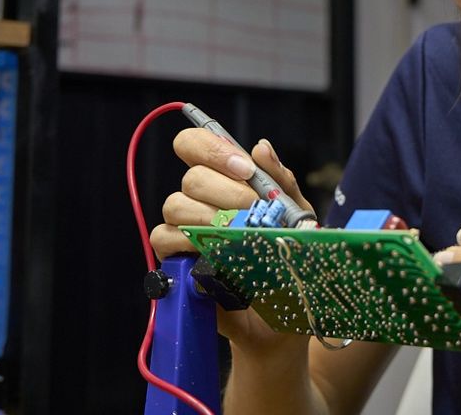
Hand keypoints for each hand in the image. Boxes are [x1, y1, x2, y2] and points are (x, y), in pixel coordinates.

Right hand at [149, 129, 316, 352]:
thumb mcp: (297, 217)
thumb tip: (260, 147)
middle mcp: (200, 201)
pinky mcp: (175, 261)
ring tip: (239, 235)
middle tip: (254, 211)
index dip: (213, 148)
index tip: (244, 169)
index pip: (196, 145)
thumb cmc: (289, 260)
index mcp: (227, 181)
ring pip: (176, 204)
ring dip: (210, 216)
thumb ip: (280, 182)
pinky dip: (187, 243)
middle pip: (192, 177)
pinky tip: (215, 253)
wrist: (286, 316)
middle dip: (227, 191)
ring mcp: (184, 230)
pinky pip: (163, 238)